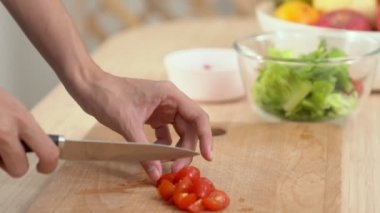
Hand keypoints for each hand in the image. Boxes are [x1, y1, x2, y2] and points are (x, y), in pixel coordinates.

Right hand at [0, 88, 58, 176]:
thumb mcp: (16, 109)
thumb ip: (27, 130)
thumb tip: (40, 150)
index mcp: (22, 121)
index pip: (48, 152)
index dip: (48, 165)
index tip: (44, 167)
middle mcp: (5, 132)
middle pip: (19, 170)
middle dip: (14, 165)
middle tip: (8, 153)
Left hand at [70, 70, 212, 181]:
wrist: (89, 87)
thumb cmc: (108, 96)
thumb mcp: (127, 124)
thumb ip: (143, 149)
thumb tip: (156, 173)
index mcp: (170, 95)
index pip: (198, 117)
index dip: (206, 137)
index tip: (208, 157)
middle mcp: (170, 101)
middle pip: (189, 128)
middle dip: (186, 149)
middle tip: (177, 168)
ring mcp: (161, 108)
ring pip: (179, 132)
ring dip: (175, 149)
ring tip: (167, 163)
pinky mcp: (152, 116)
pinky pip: (165, 133)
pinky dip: (162, 145)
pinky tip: (153, 153)